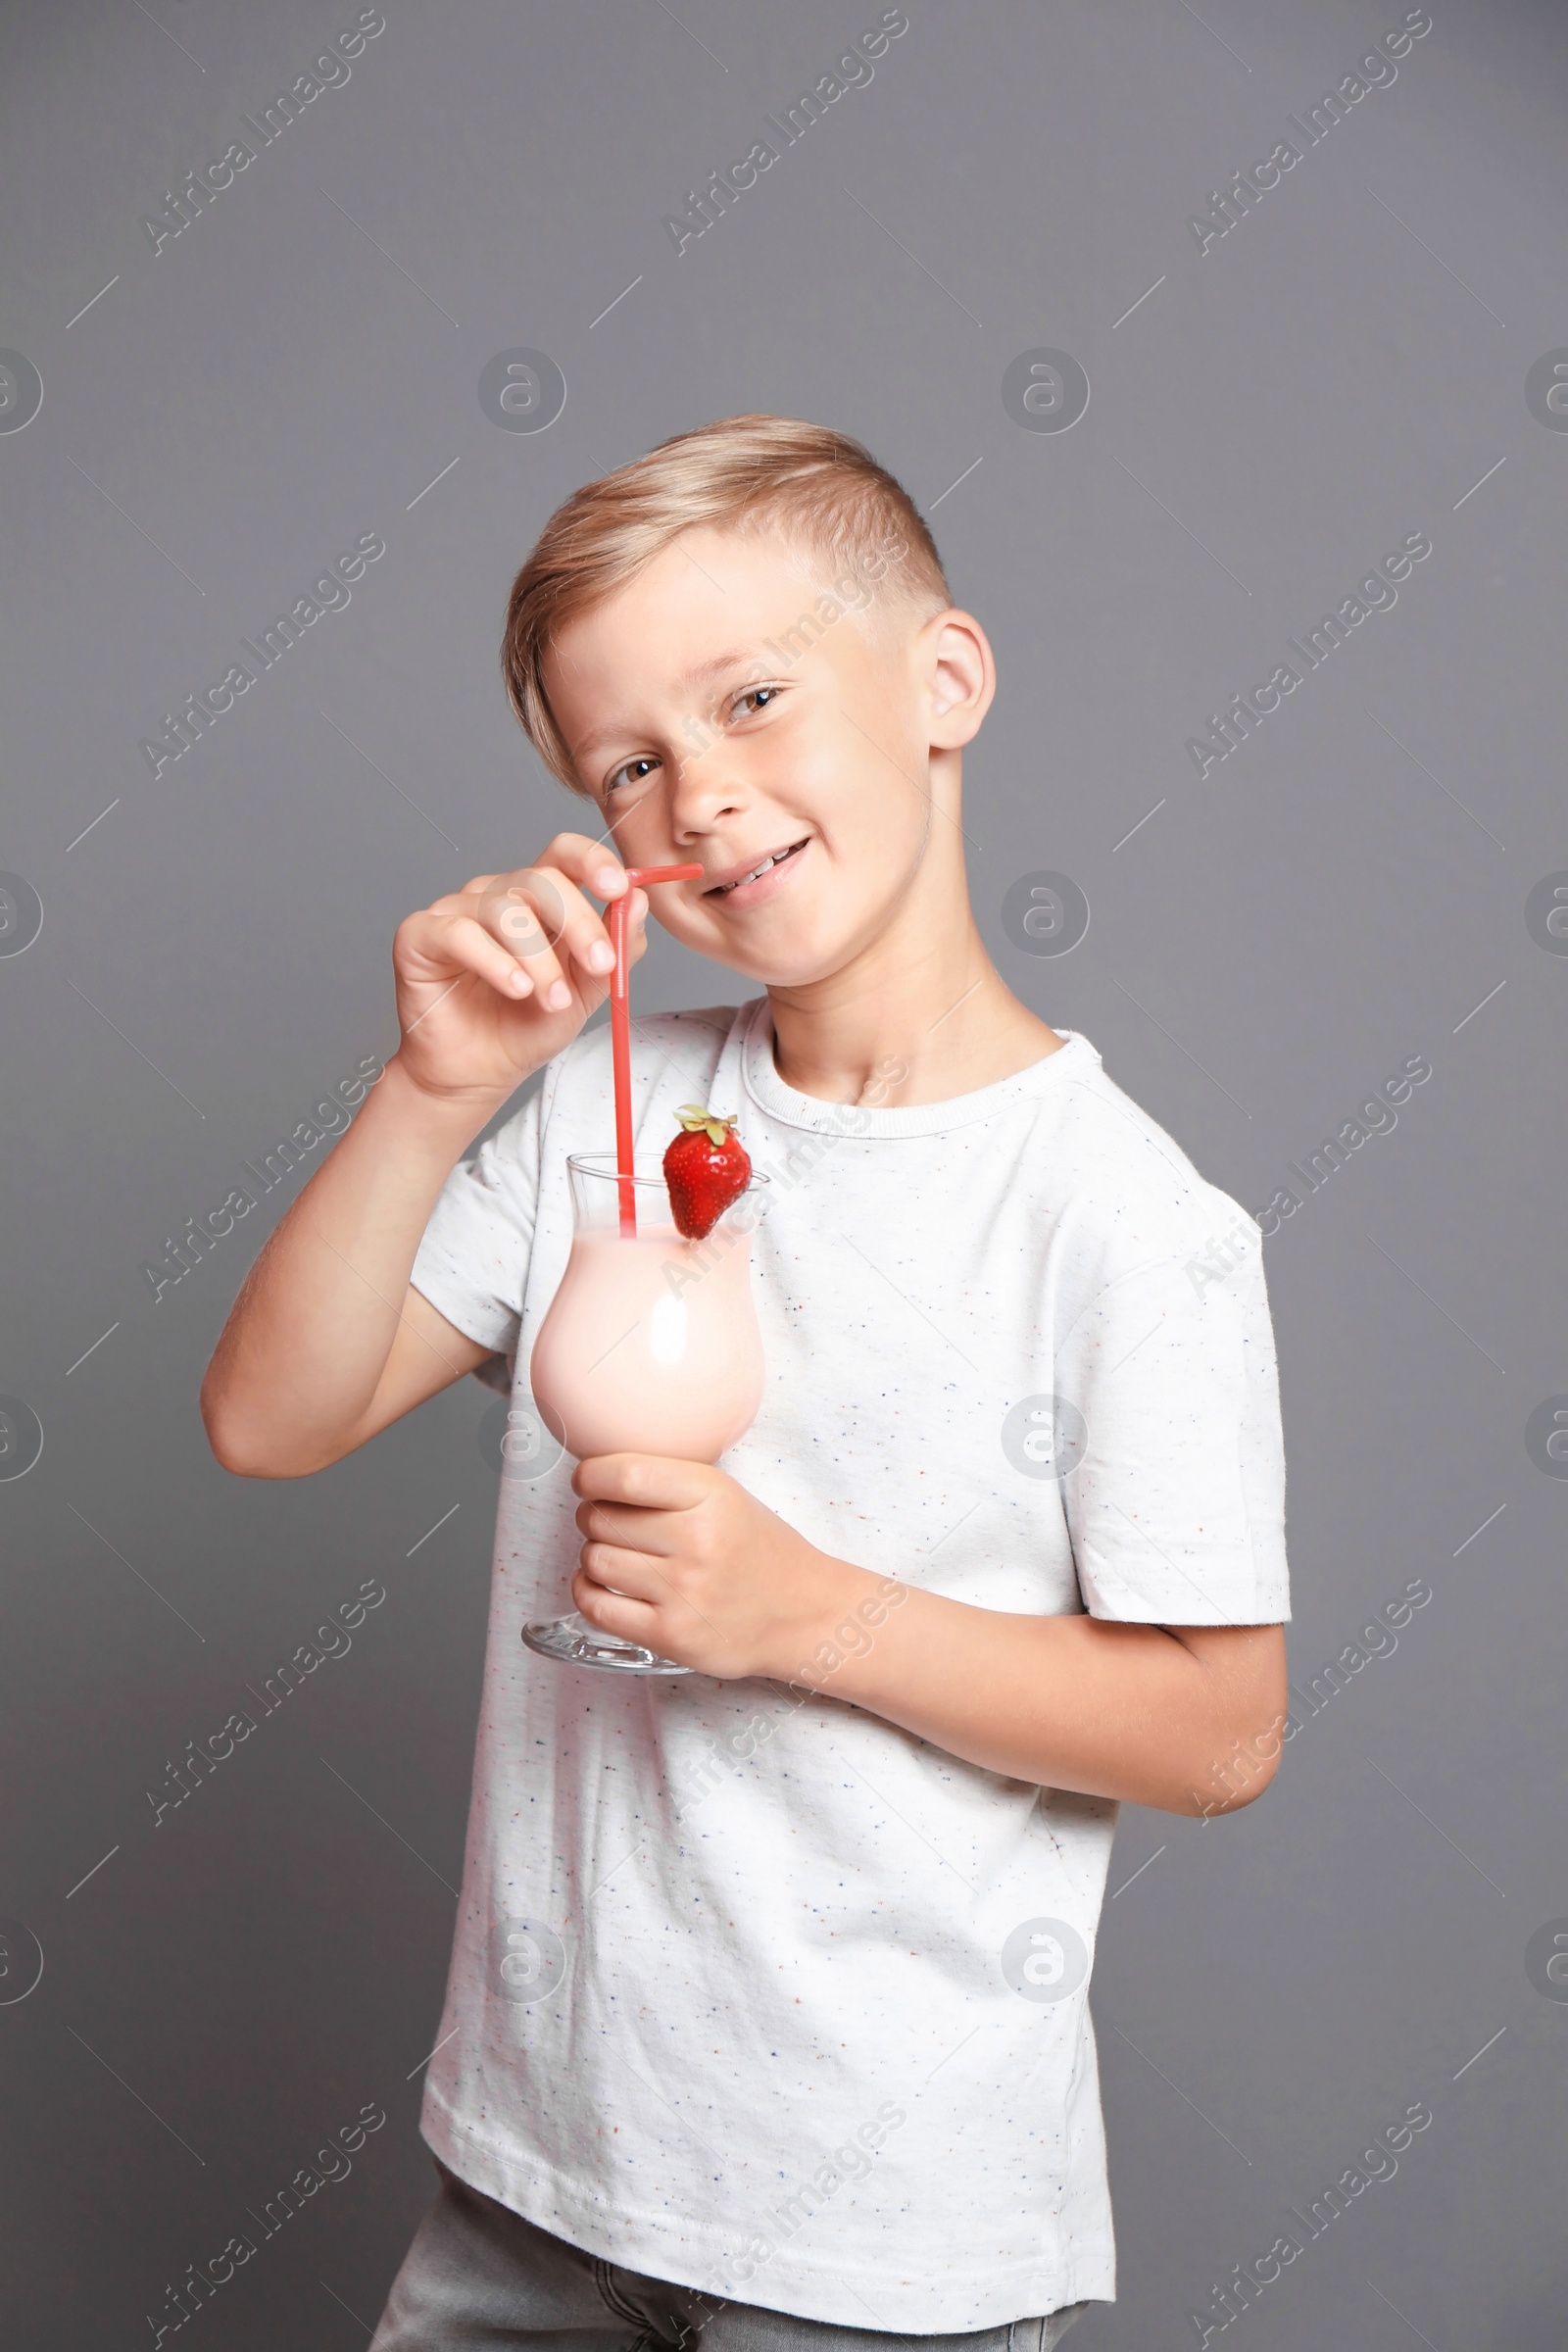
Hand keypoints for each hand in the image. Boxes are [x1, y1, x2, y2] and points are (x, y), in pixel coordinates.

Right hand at [390, 833, 647, 1110]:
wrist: (478, 1073)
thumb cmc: (525, 1028)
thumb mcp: (586, 992)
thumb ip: (614, 948)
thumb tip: (639, 901)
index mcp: (538, 900)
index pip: (564, 855)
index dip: (592, 862)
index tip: (617, 889)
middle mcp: (496, 896)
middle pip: (541, 880)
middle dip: (580, 923)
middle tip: (601, 965)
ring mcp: (456, 911)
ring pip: (506, 912)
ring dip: (540, 959)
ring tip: (552, 1000)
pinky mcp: (420, 934)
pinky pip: (460, 932)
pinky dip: (495, 962)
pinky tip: (516, 989)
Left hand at [571, 1456, 860, 1679]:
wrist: (803, 1612)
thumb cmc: (759, 1550)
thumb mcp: (728, 1495)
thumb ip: (670, 1482)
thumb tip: (598, 1475)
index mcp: (712, 1495)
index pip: (625, 1475)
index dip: (590, 1476)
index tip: (586, 1481)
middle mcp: (698, 1541)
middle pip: (602, 1518)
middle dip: (593, 1516)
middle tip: (609, 1521)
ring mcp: (683, 1592)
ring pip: (595, 1560)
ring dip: (595, 1555)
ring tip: (617, 1554)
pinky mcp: (670, 1635)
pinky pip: (597, 1607)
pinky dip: (587, 1591)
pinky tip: (601, 1584)